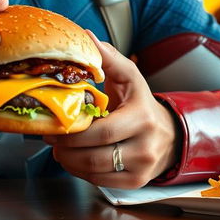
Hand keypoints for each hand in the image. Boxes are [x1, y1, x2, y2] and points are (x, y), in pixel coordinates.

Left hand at [43, 32, 178, 188]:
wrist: (167, 133)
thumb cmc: (140, 102)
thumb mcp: (129, 77)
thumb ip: (108, 58)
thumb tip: (87, 37)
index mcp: (142, 117)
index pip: (103, 131)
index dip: (73, 133)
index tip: (55, 125)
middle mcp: (145, 145)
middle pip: (95, 155)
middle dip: (66, 148)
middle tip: (51, 138)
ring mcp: (142, 167)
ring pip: (95, 172)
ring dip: (69, 162)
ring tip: (59, 148)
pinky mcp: (136, 182)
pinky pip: (101, 182)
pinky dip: (81, 172)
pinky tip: (74, 159)